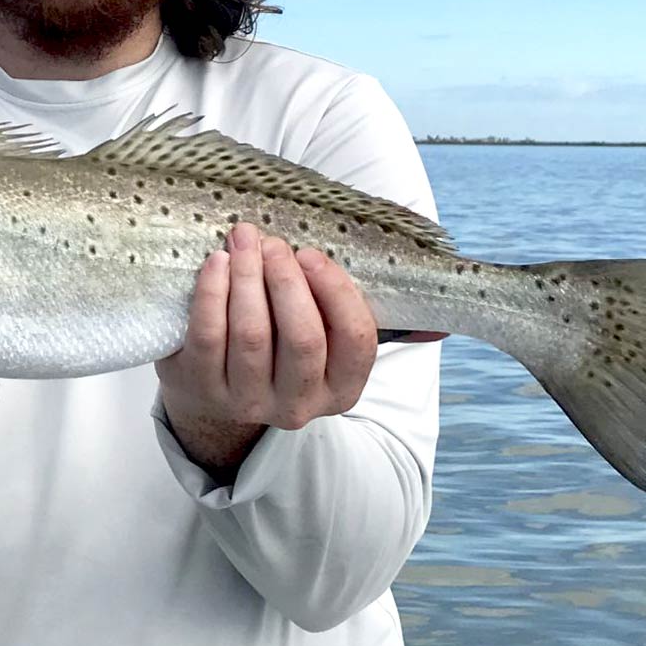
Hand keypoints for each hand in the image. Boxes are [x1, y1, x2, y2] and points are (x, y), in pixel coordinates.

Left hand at [155, 223, 380, 475]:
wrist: (219, 387)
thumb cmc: (284, 340)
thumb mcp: (328, 338)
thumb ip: (377, 320)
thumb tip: (442, 324)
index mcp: (343, 388)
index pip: (355, 339)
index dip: (334, 290)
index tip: (311, 253)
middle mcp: (301, 404)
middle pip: (302, 338)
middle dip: (286, 280)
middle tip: (272, 242)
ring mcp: (250, 402)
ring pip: (251, 334)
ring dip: (247, 277)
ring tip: (243, 240)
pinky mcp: (204, 389)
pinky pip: (207, 336)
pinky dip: (210, 292)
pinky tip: (215, 262)